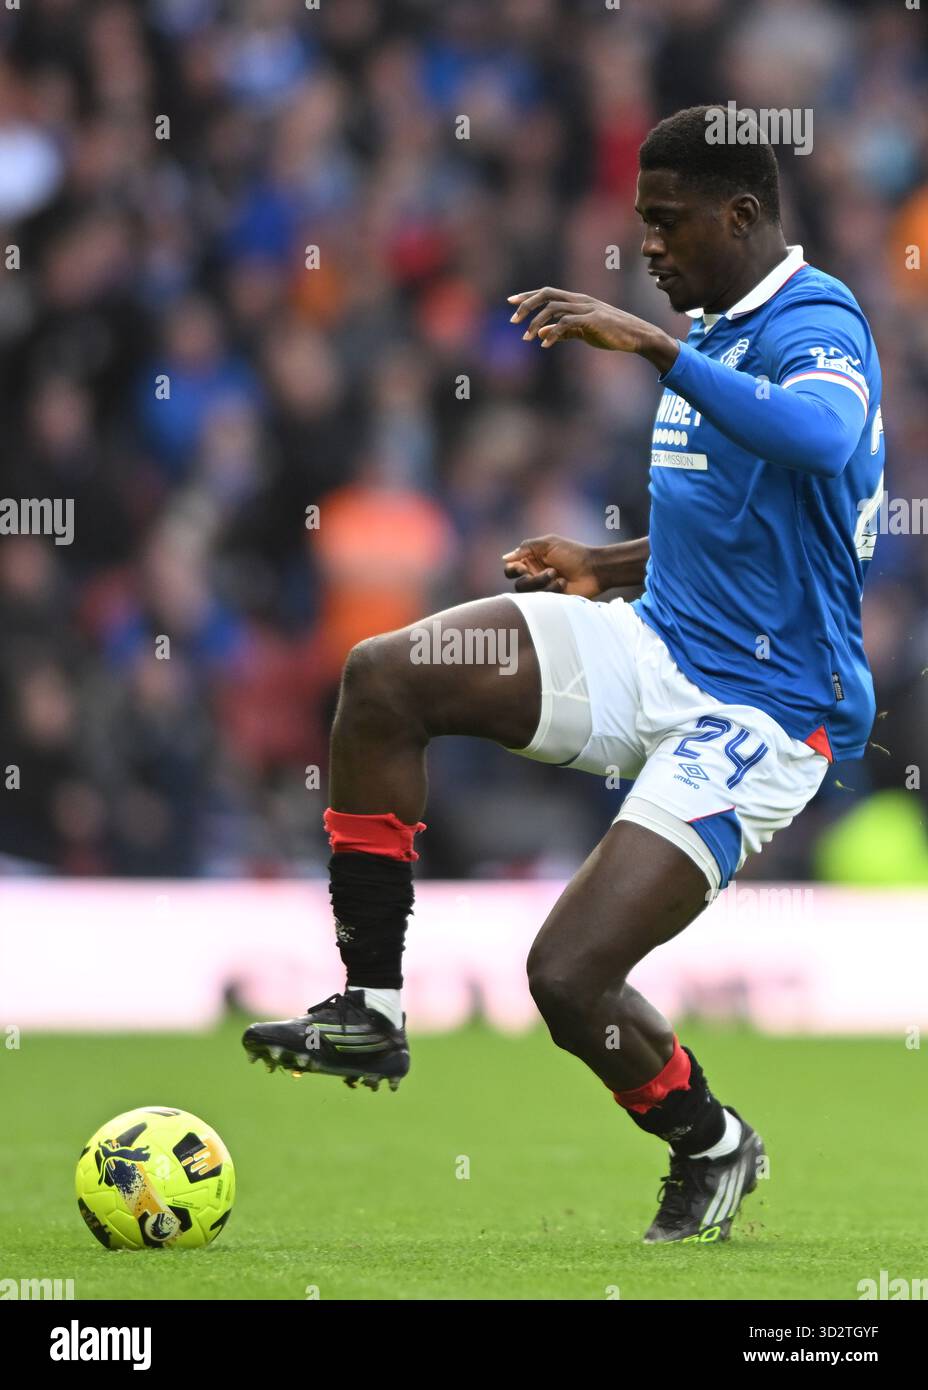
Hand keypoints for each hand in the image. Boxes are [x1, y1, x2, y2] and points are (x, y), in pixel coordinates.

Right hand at [502, 535, 600, 598]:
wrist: (594, 569)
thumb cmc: (573, 553)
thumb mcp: (549, 544)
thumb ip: (526, 547)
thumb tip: (505, 558)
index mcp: (532, 560)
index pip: (511, 569)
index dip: (513, 570)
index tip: (523, 567)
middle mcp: (534, 575)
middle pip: (518, 583)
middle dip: (532, 578)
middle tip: (549, 571)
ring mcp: (543, 588)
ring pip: (528, 593)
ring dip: (542, 582)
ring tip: (558, 575)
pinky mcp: (551, 599)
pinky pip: (541, 599)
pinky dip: (552, 588)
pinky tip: (564, 583)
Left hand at [507, 286, 678, 370]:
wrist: (636, 336)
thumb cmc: (611, 333)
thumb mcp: (583, 332)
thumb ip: (563, 332)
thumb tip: (542, 333)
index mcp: (576, 301)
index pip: (547, 292)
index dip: (527, 296)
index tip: (510, 303)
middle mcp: (579, 300)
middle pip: (546, 294)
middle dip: (527, 305)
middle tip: (513, 321)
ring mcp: (587, 308)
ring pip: (554, 308)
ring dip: (537, 323)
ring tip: (527, 338)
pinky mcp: (593, 320)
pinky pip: (567, 323)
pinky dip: (553, 332)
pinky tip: (545, 344)